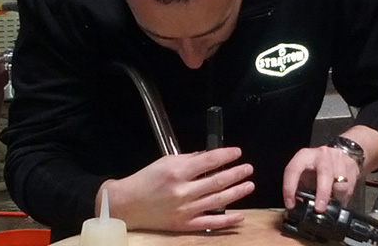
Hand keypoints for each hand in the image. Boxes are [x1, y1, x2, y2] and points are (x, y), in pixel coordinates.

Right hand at [98, 147, 254, 231]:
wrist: (128, 204)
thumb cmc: (145, 181)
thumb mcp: (164, 162)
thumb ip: (188, 159)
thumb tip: (209, 157)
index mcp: (177, 171)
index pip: (209, 161)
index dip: (226, 156)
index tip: (237, 152)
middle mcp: (182, 191)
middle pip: (217, 181)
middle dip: (236, 173)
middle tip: (248, 168)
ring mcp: (185, 209)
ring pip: (218, 200)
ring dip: (237, 192)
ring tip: (249, 185)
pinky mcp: (185, 224)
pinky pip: (211, 223)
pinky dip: (227, 220)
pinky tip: (240, 214)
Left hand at [281, 146, 359, 212]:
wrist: (341, 154)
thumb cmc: (318, 166)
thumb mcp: (303, 172)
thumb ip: (297, 186)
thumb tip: (295, 204)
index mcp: (305, 156)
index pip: (293, 170)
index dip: (290, 188)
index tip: (291, 204)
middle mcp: (322, 155)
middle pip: (324, 173)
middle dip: (322, 193)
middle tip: (319, 209)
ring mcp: (339, 160)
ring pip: (341, 183)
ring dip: (336, 198)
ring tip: (331, 203)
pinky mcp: (352, 167)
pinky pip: (350, 188)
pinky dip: (344, 197)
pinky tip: (339, 197)